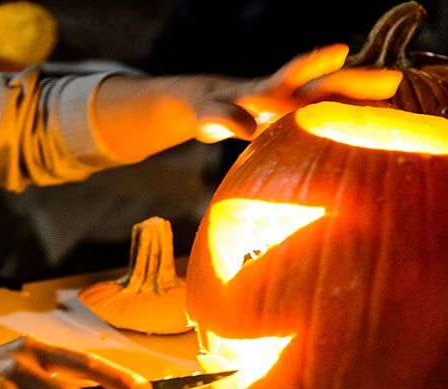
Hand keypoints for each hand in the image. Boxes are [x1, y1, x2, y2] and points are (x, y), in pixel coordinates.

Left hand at [193, 43, 402, 141]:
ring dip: (359, 96)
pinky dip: (347, 114)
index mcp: (265, 91)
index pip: (292, 74)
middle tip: (390, 79)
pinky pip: (325, 114)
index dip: (314, 63)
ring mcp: (292, 106)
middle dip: (355, 81)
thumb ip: (222, 119)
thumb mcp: (208, 116)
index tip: (339, 52)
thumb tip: (248, 126)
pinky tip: (371, 120)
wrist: (210, 104)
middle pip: (324, 85)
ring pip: (331, 98)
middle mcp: (285, 95)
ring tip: (393, 91)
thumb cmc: (206, 110)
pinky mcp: (293, 120)